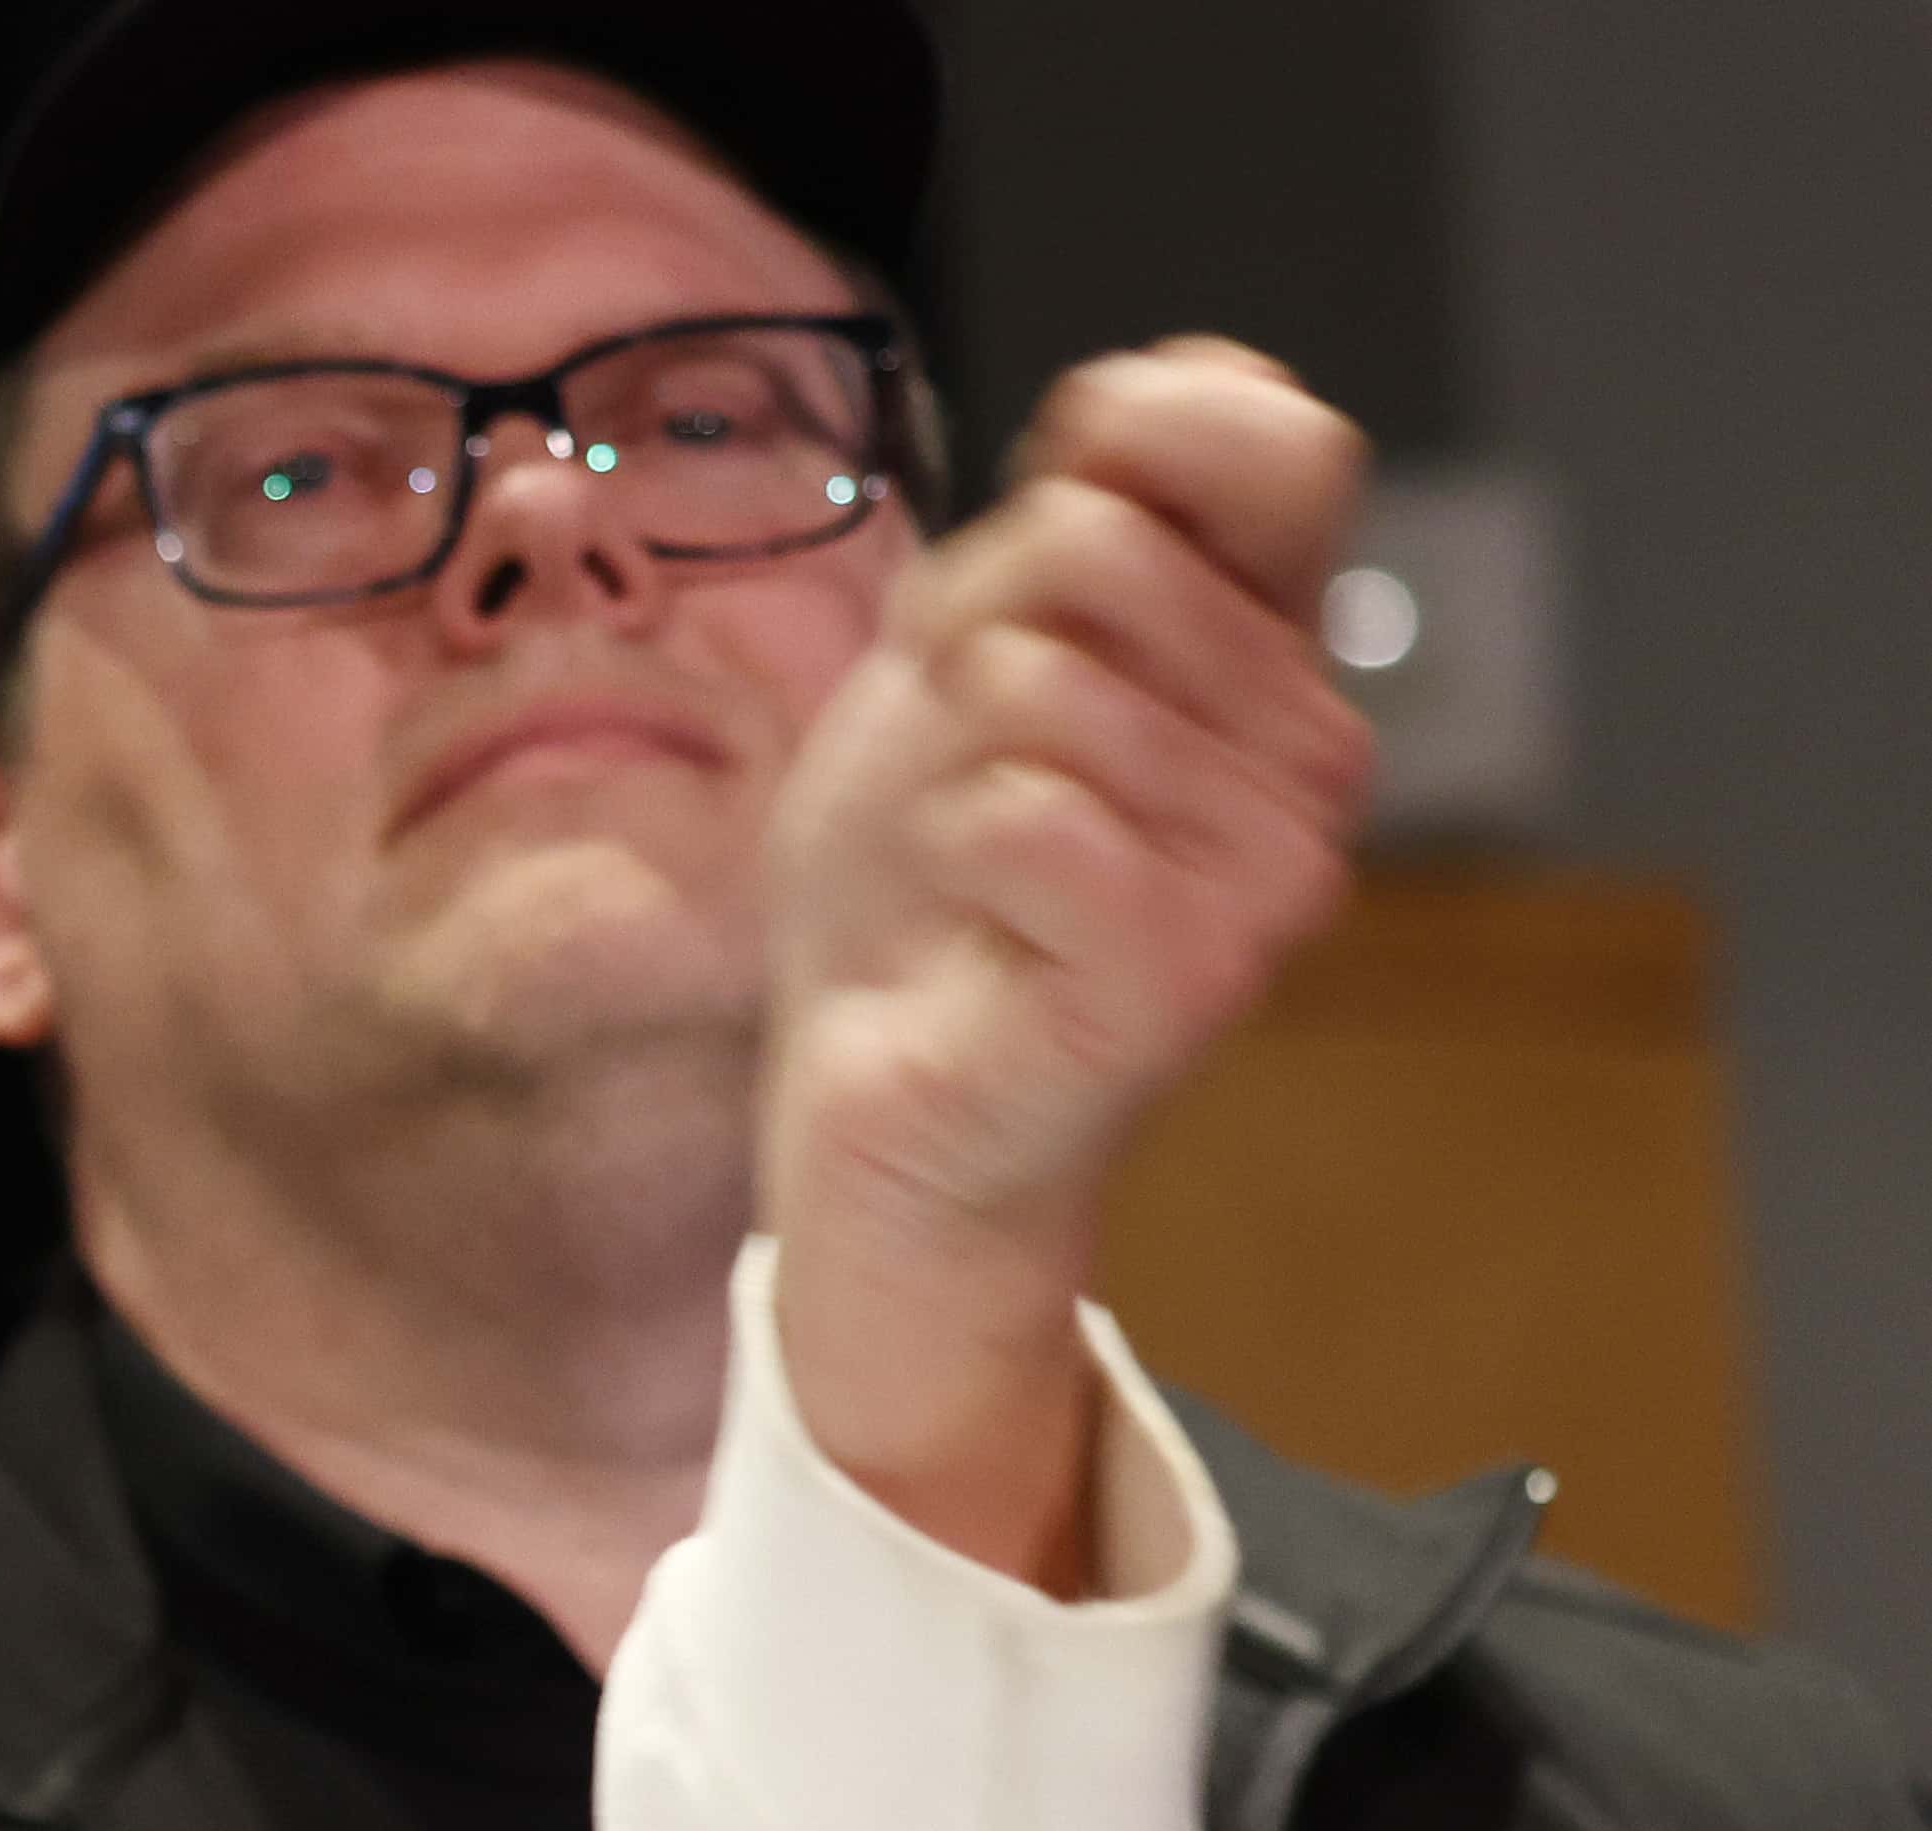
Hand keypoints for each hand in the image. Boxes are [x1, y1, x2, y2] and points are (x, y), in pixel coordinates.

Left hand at [759, 338, 1373, 1587]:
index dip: (1115, 454)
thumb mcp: (963, 650)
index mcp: (1275, 650)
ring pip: (1040, 684)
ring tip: (967, 864)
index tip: (1019, 577)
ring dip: (943, 765)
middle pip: (1096, 546)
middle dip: (965, 639)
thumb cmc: (916, 879)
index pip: (1273, 439)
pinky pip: (1021, 812)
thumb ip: (1070, 511)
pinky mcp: (1190, 967)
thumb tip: (1171, 381)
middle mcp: (1313, 747)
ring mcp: (1272, 864)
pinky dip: (947, 854)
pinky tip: (973, 925)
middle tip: (959, 769)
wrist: (869, 1095)